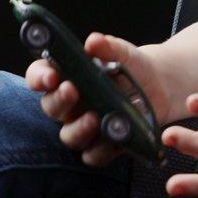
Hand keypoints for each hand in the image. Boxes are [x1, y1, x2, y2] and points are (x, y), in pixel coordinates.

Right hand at [26, 32, 173, 168]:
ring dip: (78, 129)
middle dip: (59, 100)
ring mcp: (84, 126)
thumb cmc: (132, 65)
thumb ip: (107, 47)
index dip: (39, 77)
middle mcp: (69, 104)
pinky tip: (113, 140)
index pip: (39, 77)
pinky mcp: (102, 145)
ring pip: (69, 136)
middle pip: (51, 107)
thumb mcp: (122, 52)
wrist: (159, 85)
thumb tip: (93, 42)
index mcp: (65, 76)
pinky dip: (101, 150)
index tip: (50, 76)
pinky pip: (93, 155)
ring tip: (94, 117)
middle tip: (71, 90)